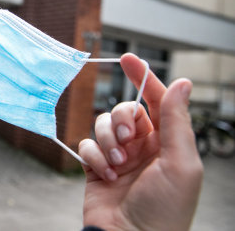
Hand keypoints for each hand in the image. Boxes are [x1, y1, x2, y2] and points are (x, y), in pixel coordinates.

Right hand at [79, 53, 202, 230]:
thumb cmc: (164, 209)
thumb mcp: (181, 162)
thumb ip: (177, 120)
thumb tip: (182, 83)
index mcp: (168, 143)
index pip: (157, 101)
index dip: (144, 78)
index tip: (130, 59)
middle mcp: (143, 146)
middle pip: (125, 110)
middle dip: (122, 119)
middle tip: (126, 138)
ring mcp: (118, 156)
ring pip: (103, 124)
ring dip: (107, 141)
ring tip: (117, 165)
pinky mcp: (96, 166)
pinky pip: (86, 144)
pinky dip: (93, 156)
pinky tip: (104, 175)